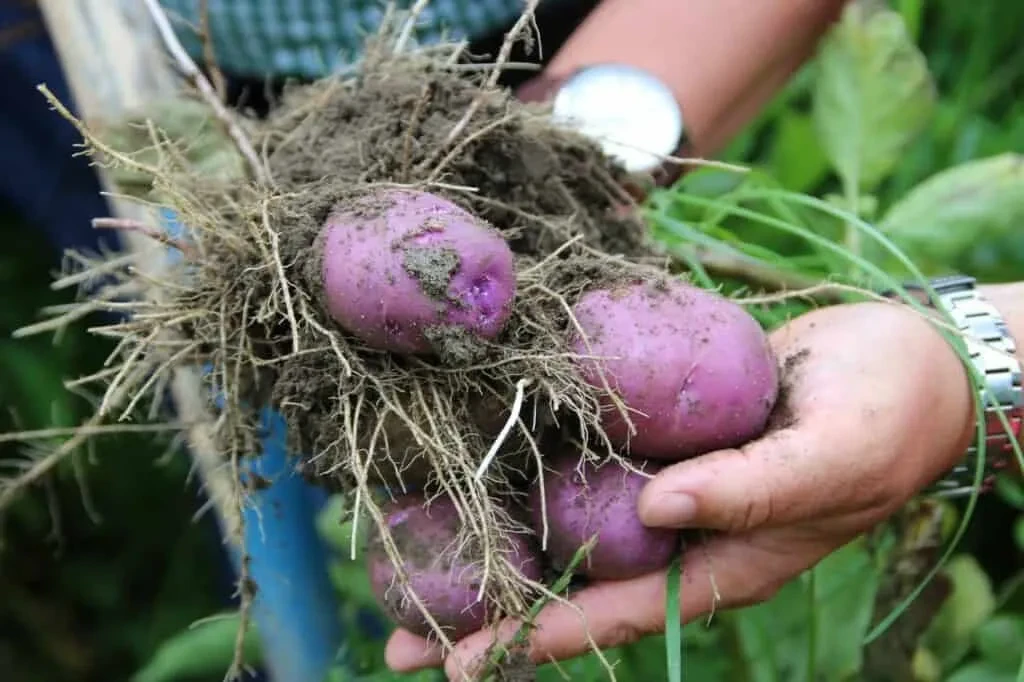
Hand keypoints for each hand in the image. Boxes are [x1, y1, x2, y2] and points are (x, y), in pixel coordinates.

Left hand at [383, 300, 976, 679]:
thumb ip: (752, 491)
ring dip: (491, 531)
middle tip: (398, 636)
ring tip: (407, 547)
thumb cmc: (887, 414)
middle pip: (569, 577)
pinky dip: (532, 455)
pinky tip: (478, 448)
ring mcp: (663, 477)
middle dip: (487, 606)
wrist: (906, 356)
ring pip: (564, 515)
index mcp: (719, 559)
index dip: (534, 640)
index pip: (613, 613)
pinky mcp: (658, 428)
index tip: (455, 665)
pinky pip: (586, 450)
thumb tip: (657, 509)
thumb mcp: (833, 459)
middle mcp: (677, 527)